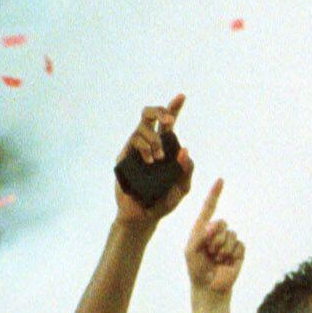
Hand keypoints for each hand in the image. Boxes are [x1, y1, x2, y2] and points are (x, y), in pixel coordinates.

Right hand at [113, 96, 191, 221]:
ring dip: (154, 139)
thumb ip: (187, 170)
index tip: (182, 96)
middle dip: (160, 111)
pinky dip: (144, 148)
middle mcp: (148, 143)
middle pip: (149, 115)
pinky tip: (150, 160)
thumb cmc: (164, 201)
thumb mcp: (182, 188)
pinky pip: (133, 142)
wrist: (143, 216)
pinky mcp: (124, 156)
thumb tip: (185, 150)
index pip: (167, 124)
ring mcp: (134, 149)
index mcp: (163, 147)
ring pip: (142, 128)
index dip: (173, 108)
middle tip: (170, 121)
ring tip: (159, 158)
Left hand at [184, 178, 244, 296]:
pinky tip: (226, 263)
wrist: (209, 288)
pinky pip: (238, 245)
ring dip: (222, 248)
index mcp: (202, 229)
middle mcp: (216, 232)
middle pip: (221, 222)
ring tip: (217, 259)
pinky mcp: (239, 251)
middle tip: (209, 252)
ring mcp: (228, 241)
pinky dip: (231, 254)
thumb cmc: (196, 269)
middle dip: (214, 237)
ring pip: (230, 234)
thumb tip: (215, 225)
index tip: (220, 181)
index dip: (214, 194)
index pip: (209, 208)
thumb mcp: (191, 249)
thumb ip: (200, 234)